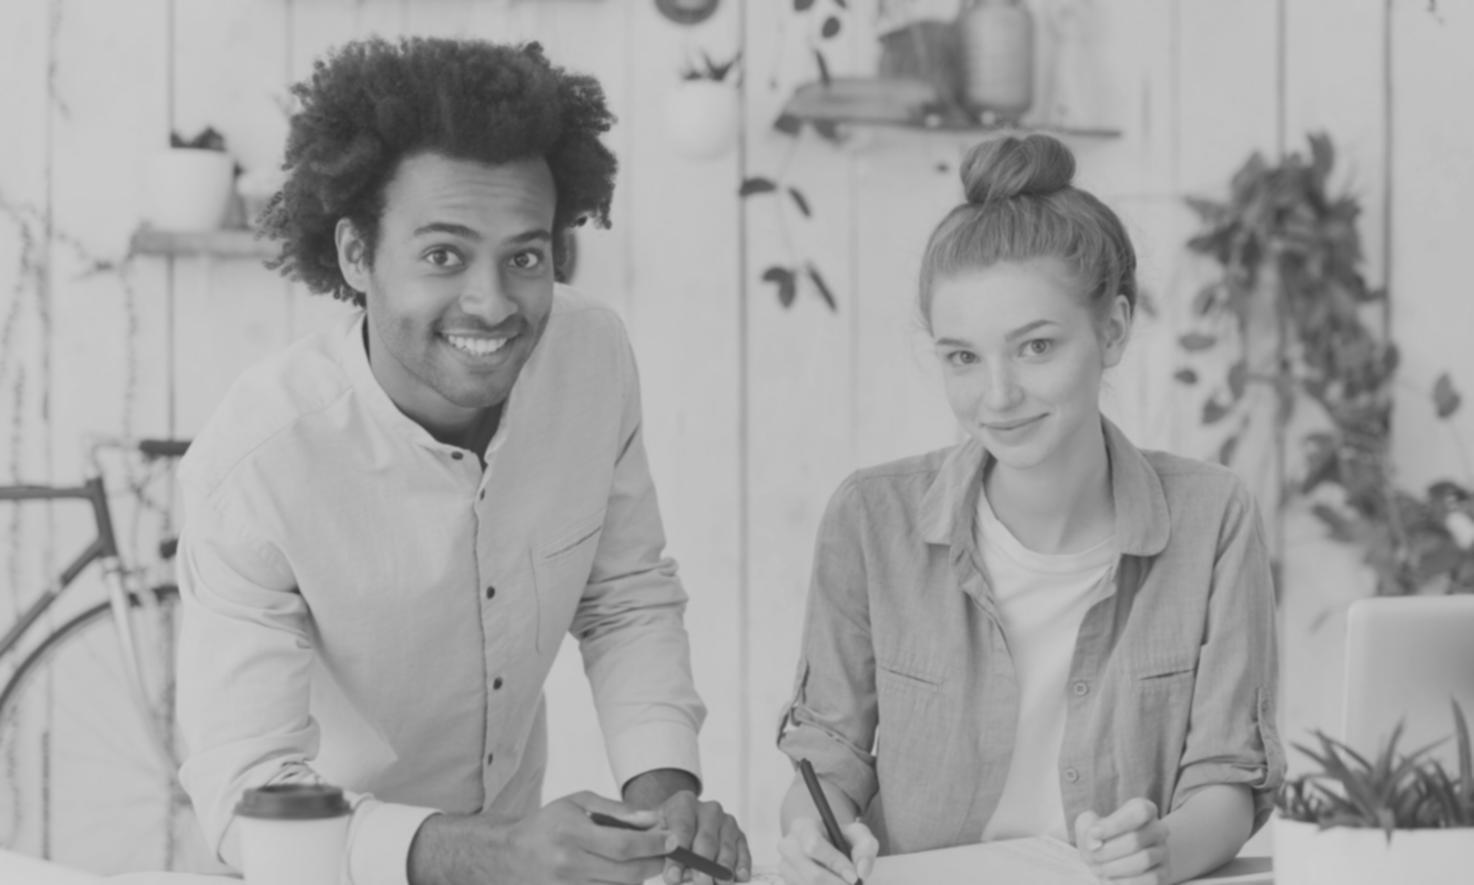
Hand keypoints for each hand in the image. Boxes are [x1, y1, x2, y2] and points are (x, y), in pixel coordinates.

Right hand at [408, 792, 669, 884]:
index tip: (674, 839)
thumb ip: (617, 810)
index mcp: (570, 833)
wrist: (510, 855)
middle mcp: (567, 864)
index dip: (654, 844)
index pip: (624, 845)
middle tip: (667, 852)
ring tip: (644, 860)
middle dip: (654, 864)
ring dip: (640, 876)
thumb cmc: (550, 822)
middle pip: (627, 874)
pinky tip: (623, 872)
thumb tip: (653, 819)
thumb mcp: (580, 802)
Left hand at [651, 789, 750, 882]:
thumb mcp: (653, 833)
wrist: (679, 823)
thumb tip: (669, 871)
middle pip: (706, 838)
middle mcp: (708, 809)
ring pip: (726, 846)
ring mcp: (726, 821)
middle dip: (702, 863)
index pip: (682, 828)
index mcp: (684, 802)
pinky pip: (743, 850)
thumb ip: (657, 848)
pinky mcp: (739, 835)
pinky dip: (742, 864)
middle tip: (700, 881)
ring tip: (719, 883)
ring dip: (723, 867)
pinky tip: (740, 876)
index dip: (678, 853)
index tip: (672, 875)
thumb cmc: (663, 833)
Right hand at [778, 817, 877, 884]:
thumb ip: (865, 848)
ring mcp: (784, 868)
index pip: (813, 846)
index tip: (854, 877)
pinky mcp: (787, 883)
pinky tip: (834, 884)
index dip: (835, 863)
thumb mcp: (859, 835)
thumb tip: (861, 872)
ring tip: (845, 884)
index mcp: (802, 827)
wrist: (828, 846)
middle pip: (812, 874)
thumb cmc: (843, 838)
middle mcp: (788, 847)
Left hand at [1075, 798, 1170, 884]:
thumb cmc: (1101, 838)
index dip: (1115, 824)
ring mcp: (1163, 852)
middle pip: (1136, 839)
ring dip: (1114, 867)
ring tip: (1099, 869)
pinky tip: (1109, 880)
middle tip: (1092, 856)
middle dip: (1108, 850)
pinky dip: (1124, 882)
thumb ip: (1087, 825)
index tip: (1094, 833)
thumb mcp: (1089, 826)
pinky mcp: (1165, 873)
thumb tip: (1094, 839)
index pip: (1139, 811)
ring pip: (1143, 860)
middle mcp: (1158, 829)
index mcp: (1143, 809)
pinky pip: (1150, 879)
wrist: (1112, 859)